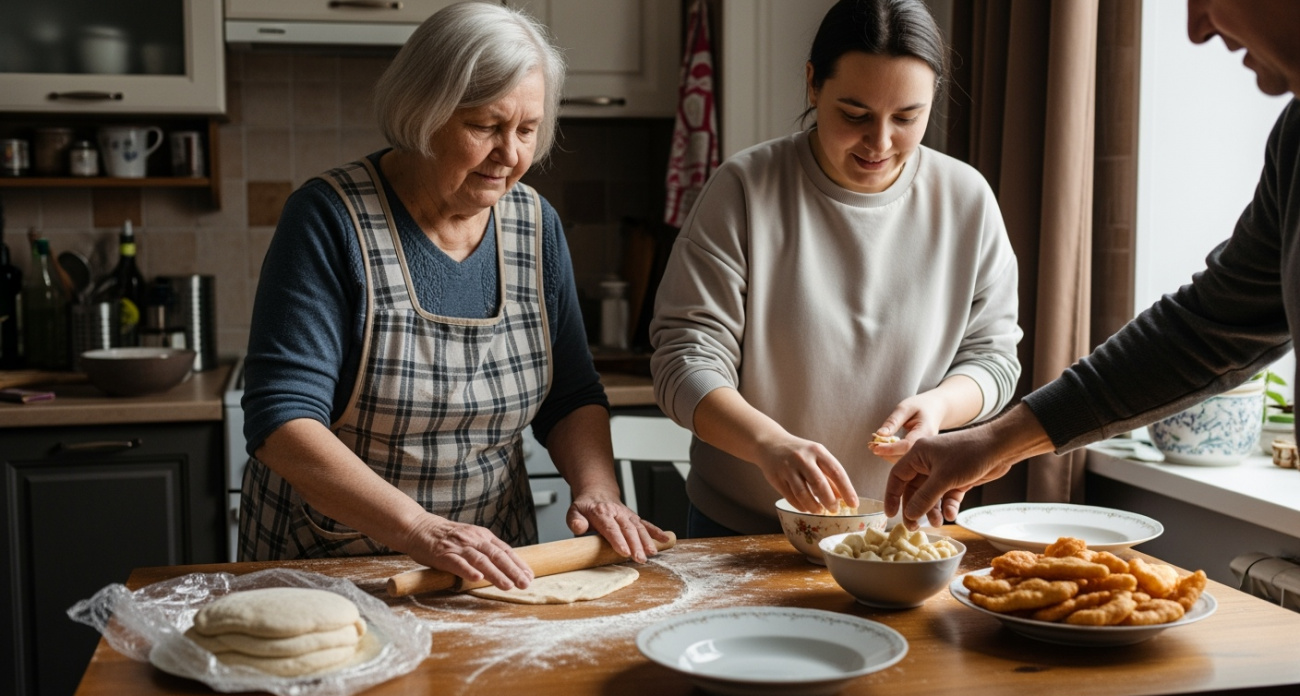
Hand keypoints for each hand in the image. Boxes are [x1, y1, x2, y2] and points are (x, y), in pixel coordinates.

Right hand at [403, 515, 534, 590]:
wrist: (418, 527)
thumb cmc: (446, 537)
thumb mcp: (470, 538)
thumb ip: (485, 549)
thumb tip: (505, 565)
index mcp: (482, 536)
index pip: (505, 550)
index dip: (518, 563)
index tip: (529, 576)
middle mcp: (473, 539)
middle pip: (497, 555)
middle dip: (513, 570)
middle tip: (525, 584)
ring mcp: (459, 546)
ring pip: (481, 560)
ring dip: (495, 574)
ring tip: (507, 586)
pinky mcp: (443, 554)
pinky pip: (457, 563)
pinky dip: (468, 570)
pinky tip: (477, 578)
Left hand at [568, 495, 669, 562]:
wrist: (597, 492)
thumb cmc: (586, 506)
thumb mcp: (574, 511)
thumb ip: (575, 520)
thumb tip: (578, 527)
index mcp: (601, 512)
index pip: (610, 527)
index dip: (618, 540)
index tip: (624, 552)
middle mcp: (617, 513)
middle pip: (628, 529)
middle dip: (636, 544)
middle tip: (640, 558)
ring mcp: (627, 515)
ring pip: (639, 527)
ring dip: (647, 540)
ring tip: (652, 553)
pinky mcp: (634, 518)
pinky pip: (646, 524)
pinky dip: (656, 531)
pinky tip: (665, 539)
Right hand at [752, 434, 857, 513]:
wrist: (770, 443)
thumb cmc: (799, 452)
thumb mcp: (816, 457)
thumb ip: (829, 476)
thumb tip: (842, 497)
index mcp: (817, 451)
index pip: (836, 472)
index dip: (847, 490)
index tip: (854, 504)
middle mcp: (802, 458)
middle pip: (819, 483)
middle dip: (829, 500)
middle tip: (834, 510)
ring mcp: (787, 468)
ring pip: (803, 493)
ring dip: (814, 506)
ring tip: (819, 510)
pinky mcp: (776, 478)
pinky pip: (790, 497)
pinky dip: (800, 506)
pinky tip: (806, 508)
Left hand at [867, 391, 950, 462]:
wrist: (937, 409)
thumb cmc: (921, 406)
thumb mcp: (905, 408)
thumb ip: (893, 421)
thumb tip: (879, 435)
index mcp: (926, 432)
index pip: (906, 445)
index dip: (889, 448)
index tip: (874, 447)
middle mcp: (928, 446)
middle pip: (905, 456)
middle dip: (886, 453)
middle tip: (870, 445)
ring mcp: (925, 453)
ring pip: (904, 460)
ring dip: (887, 455)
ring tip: (873, 446)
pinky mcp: (920, 455)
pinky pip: (905, 458)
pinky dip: (892, 454)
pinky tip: (882, 447)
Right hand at [883, 417, 1028, 529]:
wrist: (1000, 447)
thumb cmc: (969, 454)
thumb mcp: (944, 478)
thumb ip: (925, 497)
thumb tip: (909, 514)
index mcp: (918, 454)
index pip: (897, 476)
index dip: (892, 495)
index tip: (891, 514)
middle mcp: (928, 463)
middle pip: (914, 489)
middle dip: (914, 508)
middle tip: (914, 527)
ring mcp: (943, 471)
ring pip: (931, 495)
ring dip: (933, 510)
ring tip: (937, 523)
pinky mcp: (958, 479)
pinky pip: (947, 496)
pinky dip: (948, 506)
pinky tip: (952, 515)